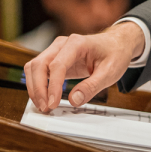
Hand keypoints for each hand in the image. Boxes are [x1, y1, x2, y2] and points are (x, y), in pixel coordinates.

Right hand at [25, 21, 145, 111]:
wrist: (116, 44)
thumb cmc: (114, 54)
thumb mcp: (110, 72)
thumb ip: (92, 86)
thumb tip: (74, 100)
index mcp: (77, 43)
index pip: (57, 64)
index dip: (53, 86)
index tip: (53, 103)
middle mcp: (62, 44)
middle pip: (39, 64)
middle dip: (38, 88)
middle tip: (46, 108)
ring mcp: (56, 50)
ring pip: (34, 67)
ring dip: (34, 87)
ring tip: (43, 106)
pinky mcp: (54, 59)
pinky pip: (38, 70)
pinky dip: (37, 85)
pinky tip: (43, 98)